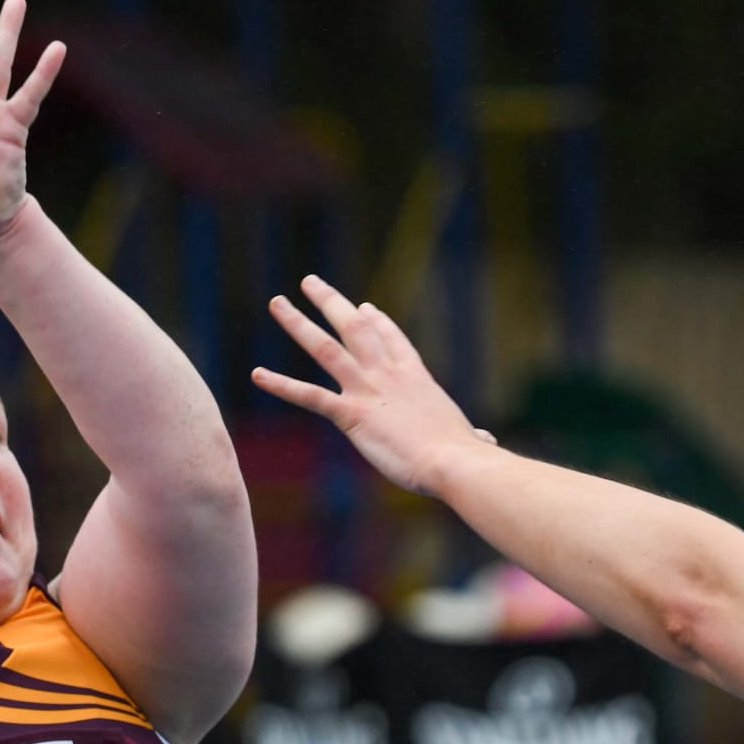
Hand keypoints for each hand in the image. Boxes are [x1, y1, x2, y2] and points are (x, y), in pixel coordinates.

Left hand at [253, 278, 496, 494]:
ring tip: (277, 303)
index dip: (375, 321)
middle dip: (331, 302)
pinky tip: (256, 374)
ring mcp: (368, 390)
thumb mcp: (470, 440)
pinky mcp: (351, 414)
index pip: (391, 339)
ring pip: (326, 348)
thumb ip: (475, 439)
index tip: (361, 305)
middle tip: (310, 282)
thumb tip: (486, 445)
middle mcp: (389, 374)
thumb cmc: (464, 457)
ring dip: (298, 323)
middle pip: (355, 328)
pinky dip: (280, 384)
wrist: (453, 460)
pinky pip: (308, 396)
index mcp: (416, 377)